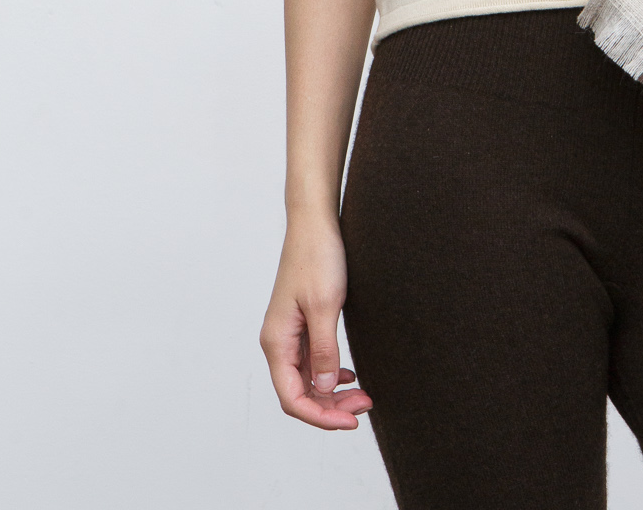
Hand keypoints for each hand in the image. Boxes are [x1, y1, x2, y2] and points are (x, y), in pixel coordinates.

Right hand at [260, 210, 370, 429]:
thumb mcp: (326, 305)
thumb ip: (325, 349)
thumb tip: (327, 388)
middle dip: (331, 408)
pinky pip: (312, 361)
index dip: (320, 416)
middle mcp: (279, 342)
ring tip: (363, 395)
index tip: (352, 421)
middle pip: (300, 393)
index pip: (292, 398)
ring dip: (332, 393)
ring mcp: (290, 333)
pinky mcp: (302, 323)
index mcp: (277, 341)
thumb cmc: (317, 257)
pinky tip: (349, 375)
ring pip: (307, 379)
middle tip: (365, 407)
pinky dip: (330, 374)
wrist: (315, 223)